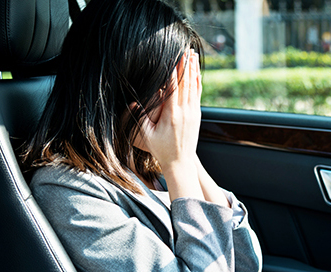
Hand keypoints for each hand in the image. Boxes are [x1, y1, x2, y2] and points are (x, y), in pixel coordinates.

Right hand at [138, 49, 201, 168]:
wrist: (181, 162)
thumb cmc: (161, 149)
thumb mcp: (146, 135)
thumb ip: (140, 118)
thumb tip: (133, 103)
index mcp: (171, 115)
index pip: (172, 88)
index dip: (172, 72)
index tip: (173, 58)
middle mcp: (185, 112)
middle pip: (186, 84)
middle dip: (185, 66)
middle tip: (185, 50)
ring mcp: (193, 113)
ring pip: (194, 87)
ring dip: (193, 70)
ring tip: (192, 56)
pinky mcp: (197, 115)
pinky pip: (198, 94)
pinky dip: (197, 82)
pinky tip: (197, 73)